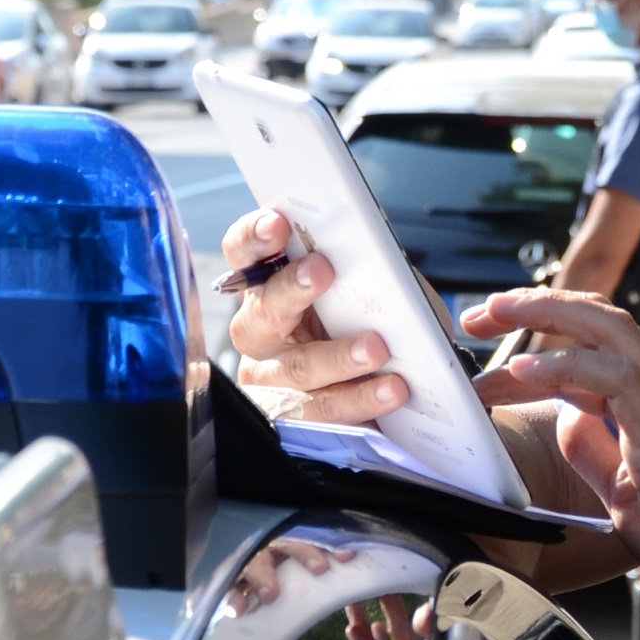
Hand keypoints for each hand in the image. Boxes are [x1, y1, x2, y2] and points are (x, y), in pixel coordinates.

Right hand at [221, 207, 408, 425]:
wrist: (394, 379)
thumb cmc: (370, 322)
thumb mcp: (369, 289)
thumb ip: (363, 271)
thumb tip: (375, 259)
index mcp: (268, 287)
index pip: (245, 255)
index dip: (254, 238)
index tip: (277, 223)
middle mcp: (259, 331)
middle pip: (263, 311)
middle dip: (292, 289)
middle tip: (324, 270)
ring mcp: (271, 377)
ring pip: (296, 368)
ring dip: (338, 356)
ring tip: (376, 348)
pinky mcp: (295, 417)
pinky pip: (324, 410)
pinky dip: (361, 398)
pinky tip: (390, 389)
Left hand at [458, 286, 639, 637]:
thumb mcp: (623, 490)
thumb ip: (594, 449)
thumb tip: (564, 420)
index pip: (594, 342)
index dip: (541, 329)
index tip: (490, 335)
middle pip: (598, 317)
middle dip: (534, 303)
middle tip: (479, 311)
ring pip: (607, 330)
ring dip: (543, 317)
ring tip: (492, 319)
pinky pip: (614, 379)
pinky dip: (565, 367)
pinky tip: (524, 372)